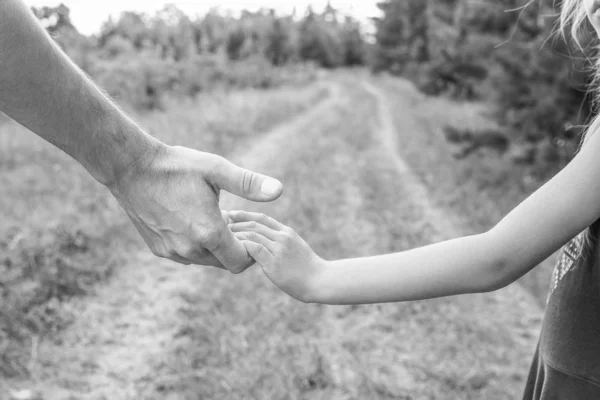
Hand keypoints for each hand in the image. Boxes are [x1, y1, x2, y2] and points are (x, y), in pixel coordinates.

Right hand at [108, 144, 282, 272]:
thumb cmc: (176, 166)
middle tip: (232, 220)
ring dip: (214, 246)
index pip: (241, 262)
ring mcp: (172, 252)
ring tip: (213, 218)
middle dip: (233, 247)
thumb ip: (248, 183)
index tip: (247, 229)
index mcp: (208, 233)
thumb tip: (279, 190)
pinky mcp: (158, 250)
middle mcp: (189, 249)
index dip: (249, 249)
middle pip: (224, 263)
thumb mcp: (216, 169)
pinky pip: (186, 256)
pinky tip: (194, 220)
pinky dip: (195, 245)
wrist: (130, 168)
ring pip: (205, 260)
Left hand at [228, 210, 326, 301]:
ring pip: (252, 234)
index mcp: (287, 232)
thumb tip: (266, 245)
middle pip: (254, 224)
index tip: (231, 214)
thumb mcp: (296, 249)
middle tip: (221, 224)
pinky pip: (254, 249)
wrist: (320, 280)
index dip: (245, 215)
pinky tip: (232, 250)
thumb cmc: (308, 269)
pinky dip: (241, 247)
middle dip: (236, 223)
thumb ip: (281, 244)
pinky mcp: (274, 263)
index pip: (262, 218)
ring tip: (223, 237)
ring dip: (235, 235)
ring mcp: (278, 249)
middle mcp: (282, 237)